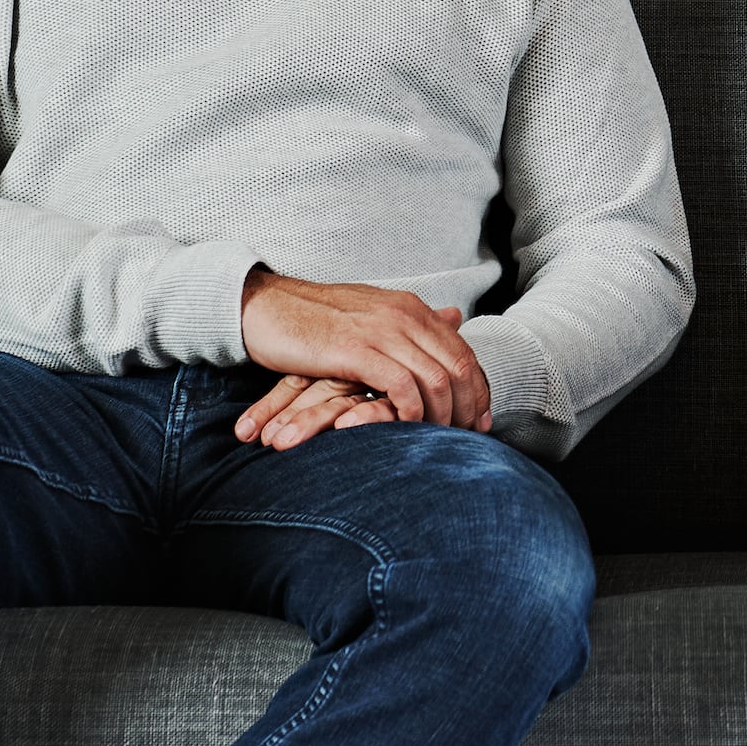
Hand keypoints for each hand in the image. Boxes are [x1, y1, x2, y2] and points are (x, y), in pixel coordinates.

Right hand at [236, 270, 490, 447]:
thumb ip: (413, 323)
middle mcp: (403, 316)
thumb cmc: (317, 319)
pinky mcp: (355, 350)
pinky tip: (408, 428)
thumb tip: (454, 318)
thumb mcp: (373, 315)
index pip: (463, 352)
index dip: (478, 390)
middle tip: (466, 437)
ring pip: (435, 378)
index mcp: (411, 308)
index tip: (480, 420)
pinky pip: (400, 385)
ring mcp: (380, 331)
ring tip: (438, 439)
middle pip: (459, 367)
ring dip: (443, 416)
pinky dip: (412, 411)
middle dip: (468, 408)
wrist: (266, 306)